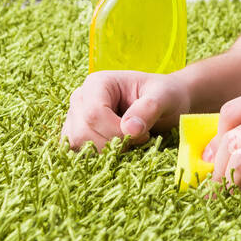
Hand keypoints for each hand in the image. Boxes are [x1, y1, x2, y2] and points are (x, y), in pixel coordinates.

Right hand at [61, 69, 190, 152]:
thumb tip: (129, 129)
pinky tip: (118, 150)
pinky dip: (96, 157)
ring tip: (129, 143)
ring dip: (105, 152)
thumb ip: (148, 109)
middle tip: (138, 139)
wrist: (164, 103)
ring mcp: (76, 117)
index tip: (142, 134)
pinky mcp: (78, 134)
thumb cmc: (163, 95)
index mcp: (97, 83)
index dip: (116, 131)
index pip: (94, 114)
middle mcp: (81, 98)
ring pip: (77, 144)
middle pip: (83, 132)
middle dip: (113, 143)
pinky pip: (77, 151)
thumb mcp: (164, 96)